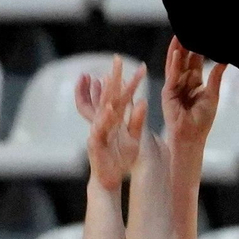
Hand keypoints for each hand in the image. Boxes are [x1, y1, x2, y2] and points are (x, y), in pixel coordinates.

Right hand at [85, 59, 146, 189]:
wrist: (108, 178)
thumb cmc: (120, 158)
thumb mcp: (133, 139)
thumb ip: (136, 121)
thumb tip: (142, 102)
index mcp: (115, 119)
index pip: (124, 96)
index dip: (131, 82)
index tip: (142, 68)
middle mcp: (105, 121)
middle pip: (109, 96)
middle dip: (113, 77)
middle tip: (118, 59)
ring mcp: (98, 130)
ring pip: (101, 108)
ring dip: (104, 93)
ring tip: (109, 77)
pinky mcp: (95, 142)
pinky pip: (100, 128)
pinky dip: (105, 119)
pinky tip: (111, 109)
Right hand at [162, 39, 224, 158]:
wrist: (192, 137)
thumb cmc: (202, 121)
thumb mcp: (212, 95)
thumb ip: (216, 77)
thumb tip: (224, 61)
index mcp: (194, 83)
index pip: (195, 62)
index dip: (198, 50)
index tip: (201, 35)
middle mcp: (182, 83)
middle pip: (185, 60)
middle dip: (186, 45)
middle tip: (189, 27)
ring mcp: (174, 86)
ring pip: (176, 64)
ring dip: (177, 50)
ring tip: (179, 34)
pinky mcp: (168, 93)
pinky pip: (172, 75)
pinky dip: (174, 64)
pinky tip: (177, 52)